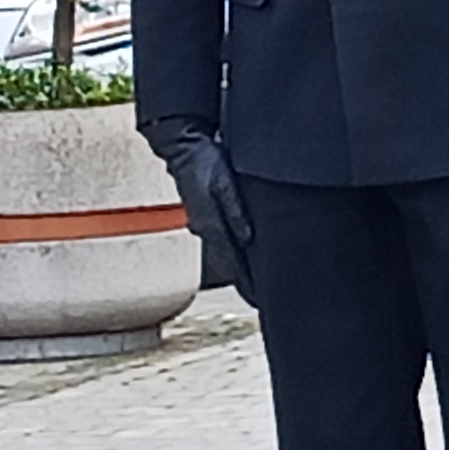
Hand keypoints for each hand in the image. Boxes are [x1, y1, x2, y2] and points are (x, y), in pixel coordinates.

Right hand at [144, 118, 255, 301]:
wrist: (181, 146)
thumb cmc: (203, 160)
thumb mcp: (223, 182)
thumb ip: (235, 210)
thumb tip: (248, 238)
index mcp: (210, 226)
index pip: (232, 266)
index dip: (248, 286)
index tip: (263, 303)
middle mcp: (206, 230)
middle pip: (230, 266)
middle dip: (247, 285)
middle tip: (267, 303)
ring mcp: (204, 224)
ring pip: (227, 256)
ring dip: (242, 272)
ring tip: (259, 287)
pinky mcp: (206, 216)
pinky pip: (224, 242)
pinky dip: (236, 255)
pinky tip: (246, 257)